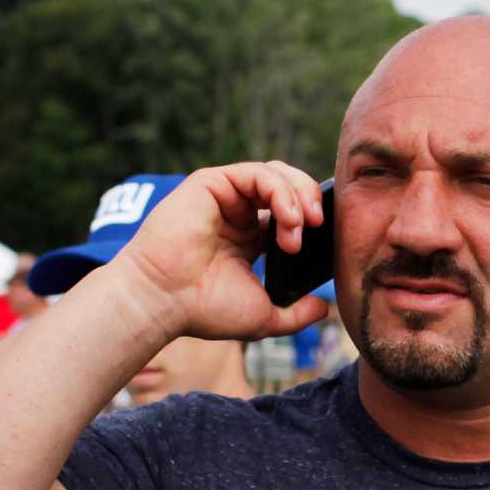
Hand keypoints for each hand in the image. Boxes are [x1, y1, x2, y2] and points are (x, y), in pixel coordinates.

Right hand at [109, 162, 332, 342]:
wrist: (164, 301)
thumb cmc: (203, 310)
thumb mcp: (262, 316)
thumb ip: (295, 314)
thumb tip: (324, 308)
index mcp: (248, 238)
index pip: (290, 214)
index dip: (312, 222)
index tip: (326, 242)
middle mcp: (237, 213)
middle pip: (289, 188)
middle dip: (311, 202)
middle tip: (319, 228)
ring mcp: (224, 197)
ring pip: (277, 174)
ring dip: (298, 197)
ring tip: (301, 227)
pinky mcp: (212, 183)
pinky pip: (258, 173)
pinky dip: (280, 191)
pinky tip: (287, 218)